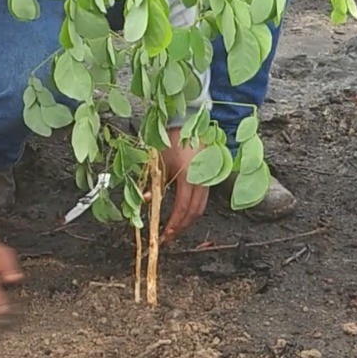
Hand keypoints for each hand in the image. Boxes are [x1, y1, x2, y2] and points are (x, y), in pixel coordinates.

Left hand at [158, 127, 208, 243]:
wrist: (188, 122)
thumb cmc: (171, 140)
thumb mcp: (159, 162)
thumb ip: (154, 183)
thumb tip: (148, 201)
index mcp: (188, 176)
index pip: (182, 207)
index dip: (174, 223)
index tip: (164, 233)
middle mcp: (201, 179)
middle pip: (195, 211)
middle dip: (182, 226)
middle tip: (169, 235)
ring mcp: (207, 178)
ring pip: (201, 206)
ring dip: (188, 219)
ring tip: (175, 226)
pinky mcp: (209, 175)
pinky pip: (203, 197)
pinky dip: (193, 207)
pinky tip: (182, 211)